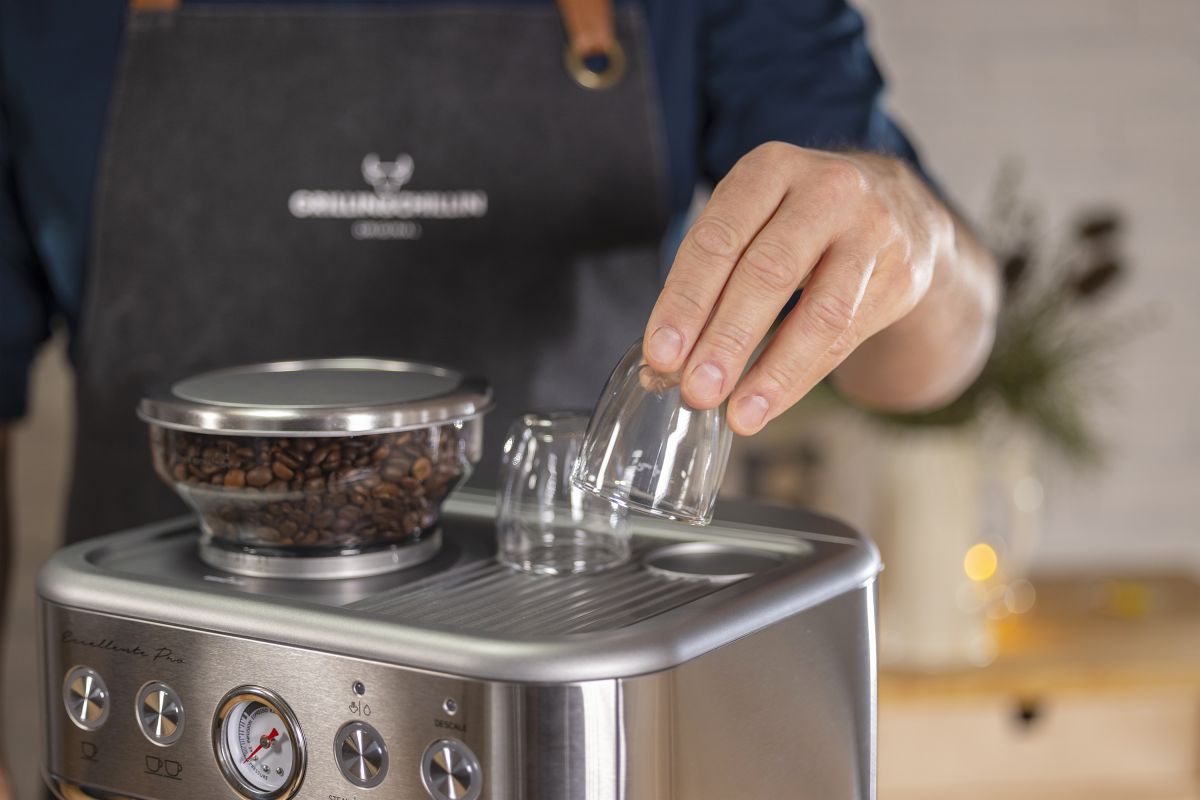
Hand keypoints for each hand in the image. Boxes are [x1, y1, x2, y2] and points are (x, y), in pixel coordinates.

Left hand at [642, 142, 965, 434]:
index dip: (686, 301)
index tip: (662, 354)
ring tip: (738, 414)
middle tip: (696, 390)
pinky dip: (800, 377)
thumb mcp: (752, 222)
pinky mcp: (900, 276)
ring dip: (772, 370)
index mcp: (770, 170)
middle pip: (768, 272)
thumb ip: (709, 282)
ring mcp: (871, 232)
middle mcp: (826, 191)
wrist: (897, 207)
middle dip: (726, 339)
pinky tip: (767, 404)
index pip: (718, 240)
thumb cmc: (797, 222)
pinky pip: (845, 337)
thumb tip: (664, 363)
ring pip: (819, 312)